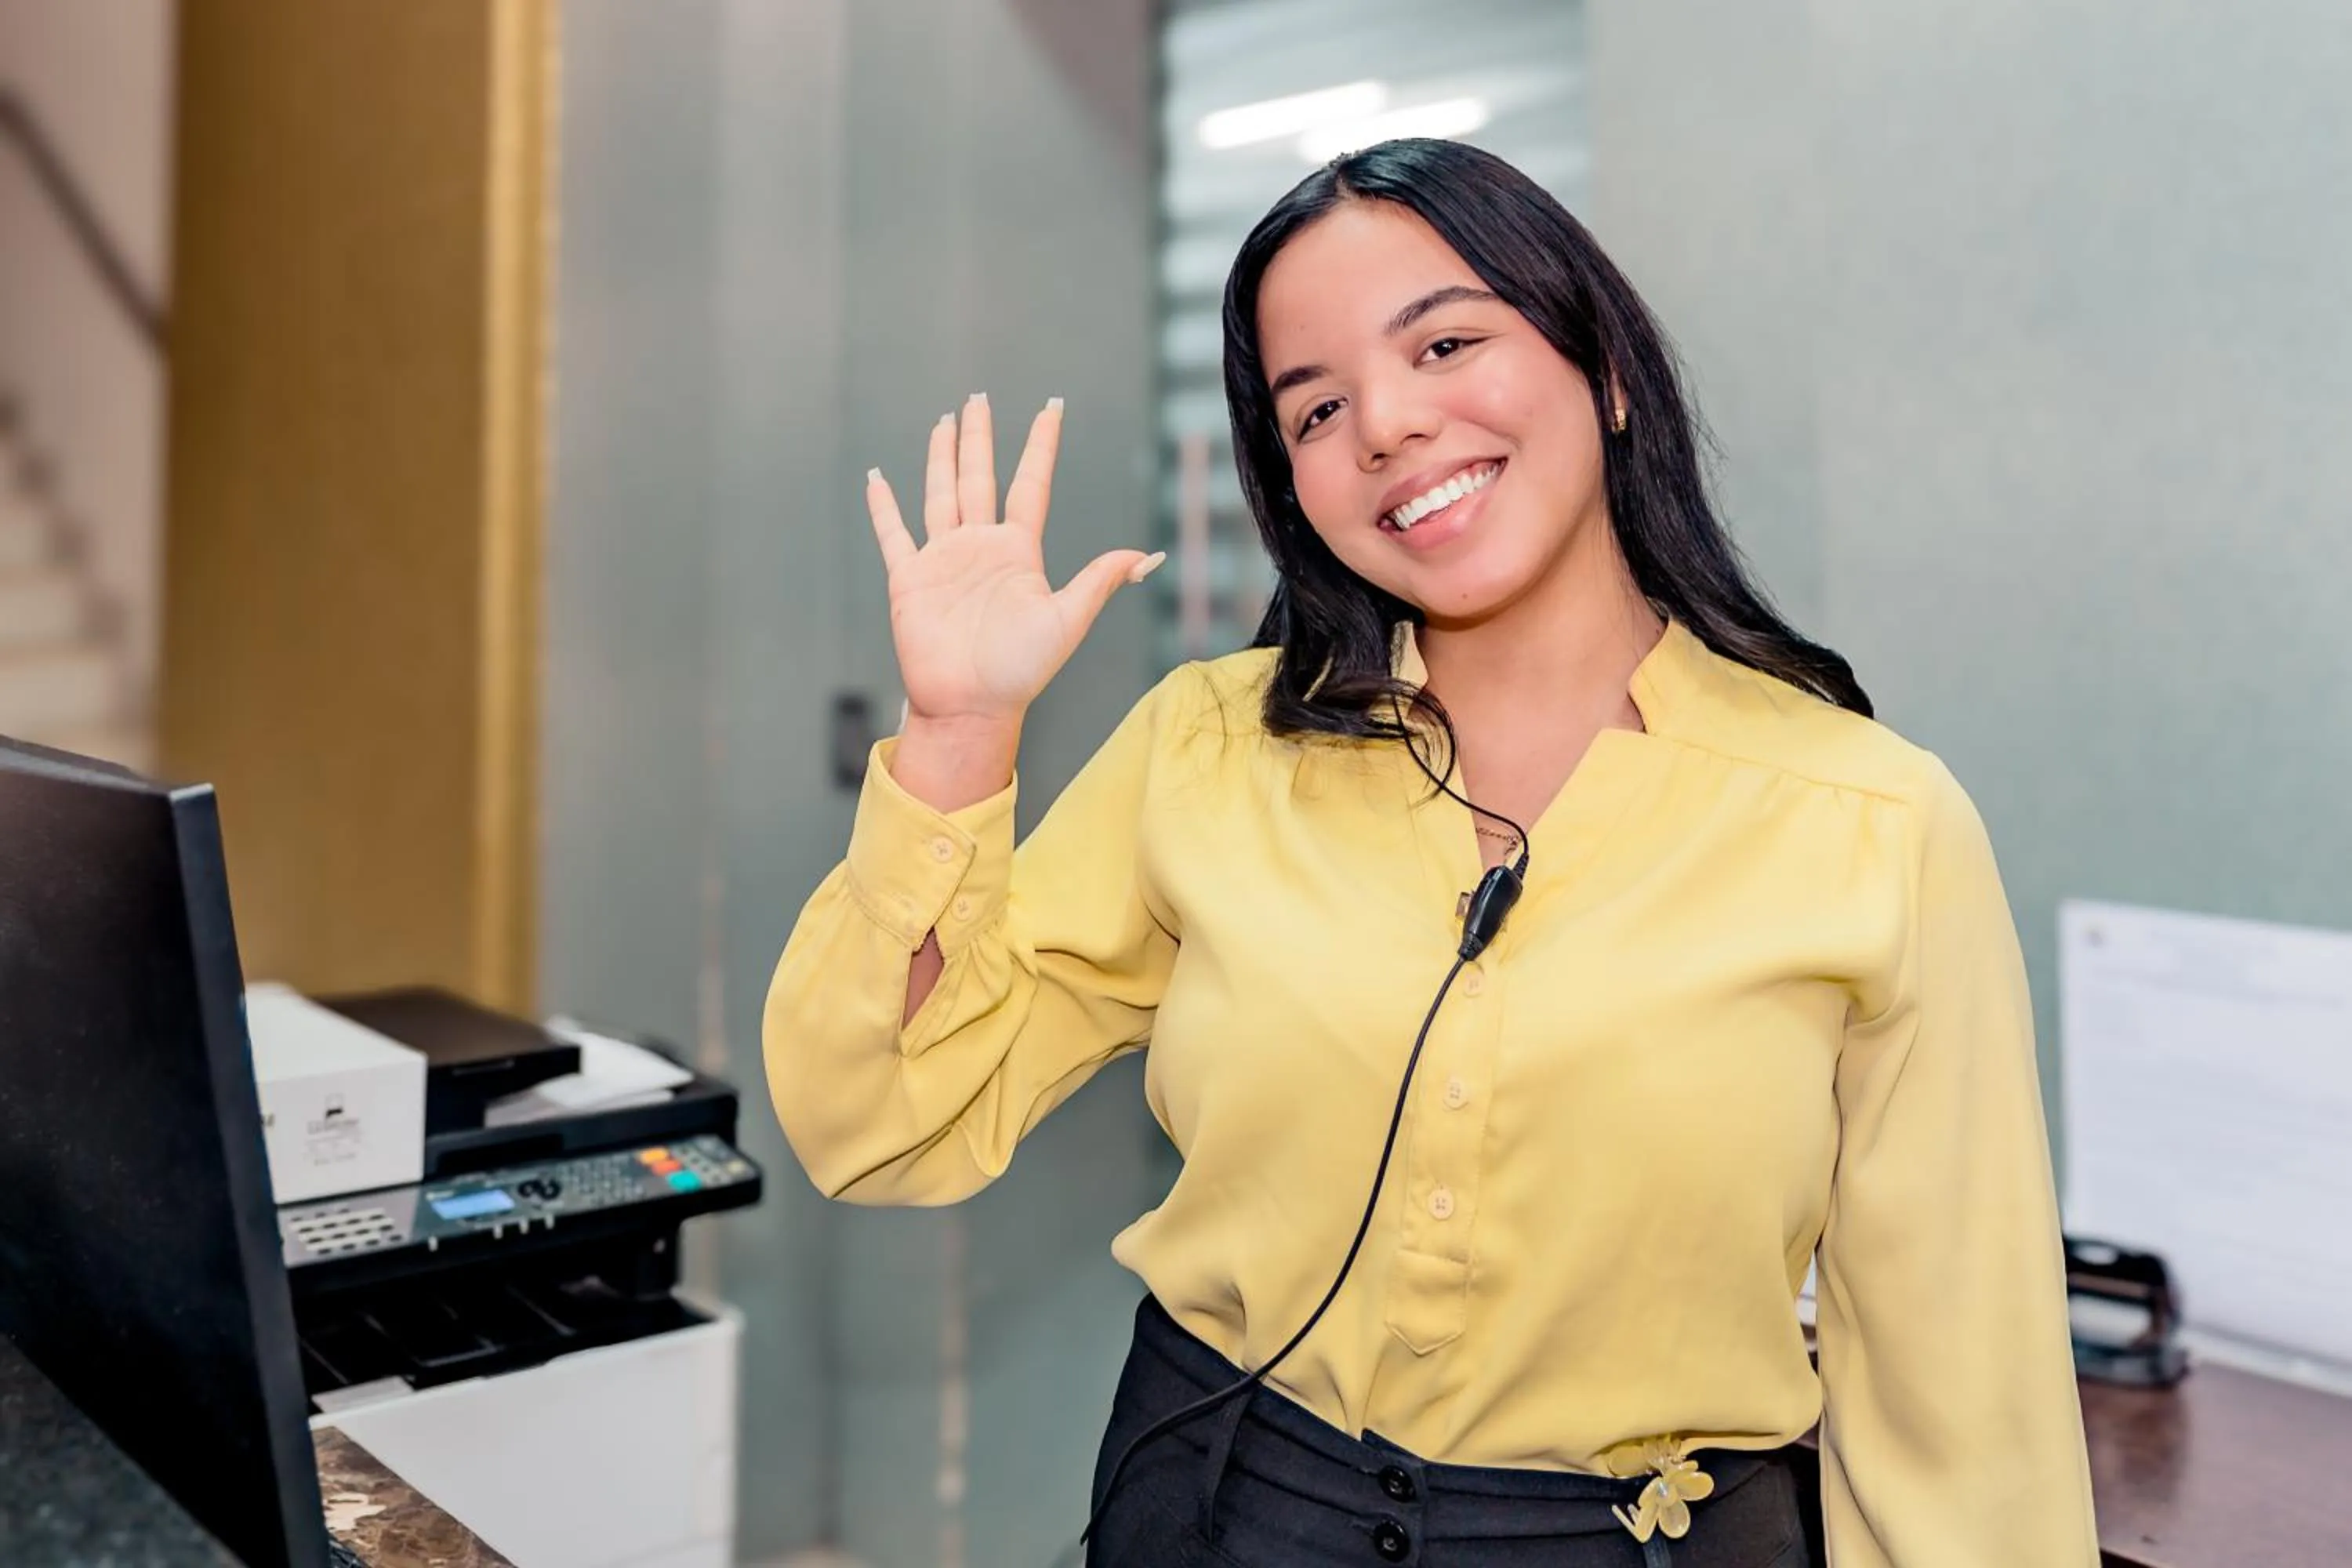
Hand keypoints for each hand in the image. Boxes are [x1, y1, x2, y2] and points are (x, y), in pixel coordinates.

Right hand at [865, 393, 1162, 727]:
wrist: (971, 705)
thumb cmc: (1021, 671)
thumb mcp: (1067, 621)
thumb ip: (1099, 582)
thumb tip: (1148, 556)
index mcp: (1019, 552)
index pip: (1031, 484)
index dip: (1040, 445)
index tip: (1051, 407)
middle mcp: (981, 547)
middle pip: (980, 477)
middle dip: (979, 438)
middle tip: (978, 398)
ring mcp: (943, 560)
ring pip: (940, 493)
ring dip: (941, 458)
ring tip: (943, 421)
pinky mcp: (909, 578)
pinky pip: (894, 533)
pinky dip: (883, 507)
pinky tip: (877, 479)